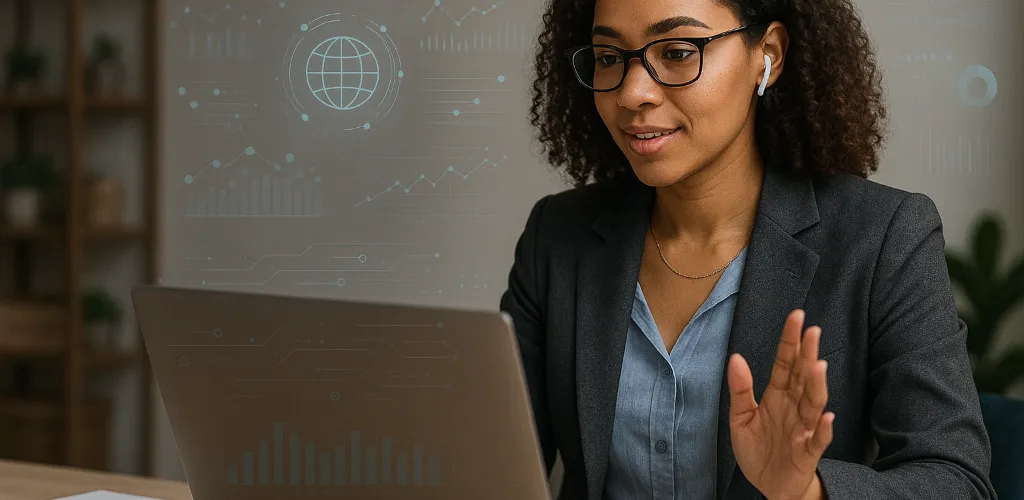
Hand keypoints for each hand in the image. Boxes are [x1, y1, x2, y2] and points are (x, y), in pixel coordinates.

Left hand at [727, 309, 833, 499]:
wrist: (768, 484)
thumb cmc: (758, 448)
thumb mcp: (740, 417)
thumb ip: (740, 388)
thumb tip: (735, 357)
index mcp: (778, 395)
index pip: (786, 363)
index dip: (790, 341)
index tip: (796, 317)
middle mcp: (793, 407)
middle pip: (803, 377)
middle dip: (808, 354)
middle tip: (812, 330)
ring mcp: (802, 429)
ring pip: (813, 404)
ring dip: (817, 386)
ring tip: (818, 365)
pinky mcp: (807, 452)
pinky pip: (818, 440)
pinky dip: (823, 429)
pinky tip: (827, 417)